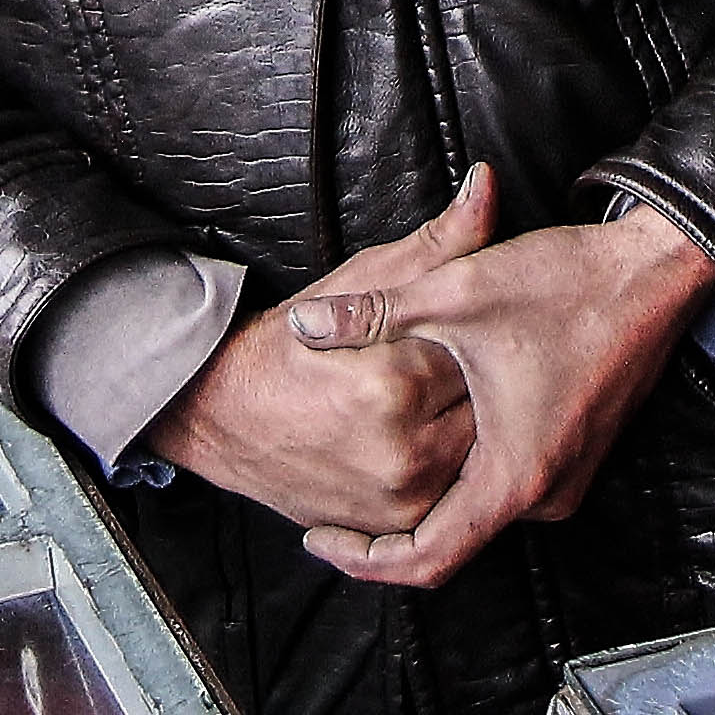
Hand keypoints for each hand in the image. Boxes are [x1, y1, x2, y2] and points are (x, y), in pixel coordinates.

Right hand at [141, 169, 495, 535]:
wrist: (224, 416)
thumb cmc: (291, 346)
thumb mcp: (362, 278)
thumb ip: (438, 242)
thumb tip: (487, 187)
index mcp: (394, 384)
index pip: (482, 351)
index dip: (478, 334)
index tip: (464, 326)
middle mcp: (403, 451)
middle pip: (490, 410)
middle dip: (485, 383)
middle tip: (457, 362)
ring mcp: (401, 498)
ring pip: (480, 455)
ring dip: (474, 425)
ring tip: (446, 397)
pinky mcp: (396, 527)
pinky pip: (455, 495)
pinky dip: (454, 466)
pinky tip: (434, 435)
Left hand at [286, 204, 714, 590]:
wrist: (655, 270)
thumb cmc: (567, 283)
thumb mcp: (455, 292)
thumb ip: (372, 313)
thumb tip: (303, 326)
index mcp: (513, 473)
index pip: (428, 558)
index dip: (366, 560)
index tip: (320, 541)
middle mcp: (546, 492)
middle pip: (452, 542)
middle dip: (387, 532)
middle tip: (329, 510)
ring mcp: (567, 476)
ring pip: (480, 513)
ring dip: (426, 502)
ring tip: (367, 477)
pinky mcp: (576, 453)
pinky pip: (508, 487)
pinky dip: (461, 479)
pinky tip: (427, 441)